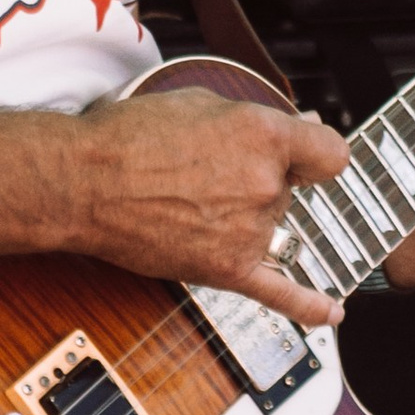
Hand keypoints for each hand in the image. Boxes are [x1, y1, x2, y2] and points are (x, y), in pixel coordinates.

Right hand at [71, 80, 351, 324]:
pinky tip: (332, 314)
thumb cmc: (130, 136)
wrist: (82, 183)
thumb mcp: (198, 101)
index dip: (312, 153)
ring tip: (193, 204)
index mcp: (265, 135)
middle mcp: (266, 184)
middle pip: (292, 190)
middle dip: (259, 180)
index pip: (330, 152)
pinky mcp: (227, 270)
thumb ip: (255, 117)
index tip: (300, 157)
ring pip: (274, 227)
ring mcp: (250, 230)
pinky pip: (281, 294)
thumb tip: (300, 123)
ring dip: (247, 218)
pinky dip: (310, 307)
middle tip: (205, 173)